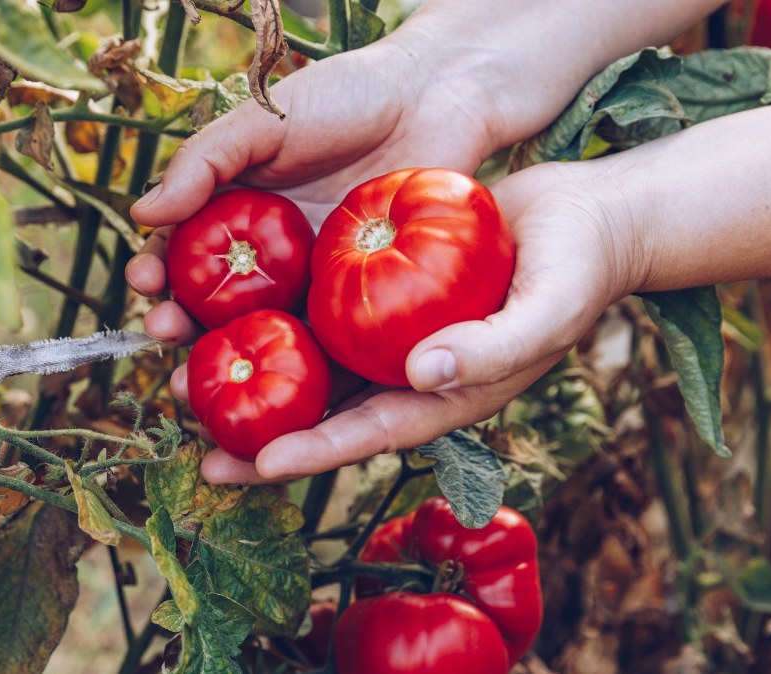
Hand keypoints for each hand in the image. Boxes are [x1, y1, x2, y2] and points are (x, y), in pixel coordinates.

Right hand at [125, 33, 500, 344]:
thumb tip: (141, 214)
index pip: (182, 249)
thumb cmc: (347, 96)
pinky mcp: (360, 300)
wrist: (438, 99)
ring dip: (226, 359)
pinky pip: (324, 339)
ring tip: (198, 379)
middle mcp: (268, 254)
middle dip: (178, 327)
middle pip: (212, 302)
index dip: (157, 269)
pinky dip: (298, 366)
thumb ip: (205, 161)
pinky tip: (278, 382)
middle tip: (162, 337)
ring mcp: (313, 281)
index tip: (143, 280)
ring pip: (261, 331)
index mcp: (236, 210)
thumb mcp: (266, 119)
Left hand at [196, 162, 645, 482]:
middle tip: (198, 454)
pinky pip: (319, 306)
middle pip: (324, 415)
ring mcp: (388, 332)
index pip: (370, 433)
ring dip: (253, 378)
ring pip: (310, 365)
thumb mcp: (547, 311)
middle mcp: (405, 372)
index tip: (259, 464)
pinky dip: (275, 314)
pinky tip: (225, 308)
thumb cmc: (577, 271)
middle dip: (264, 439)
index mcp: (443, 396)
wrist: (582, 217)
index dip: (315, 452)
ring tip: (188, 384)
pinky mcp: (377, 289)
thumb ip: (493, 349)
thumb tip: (422, 374)